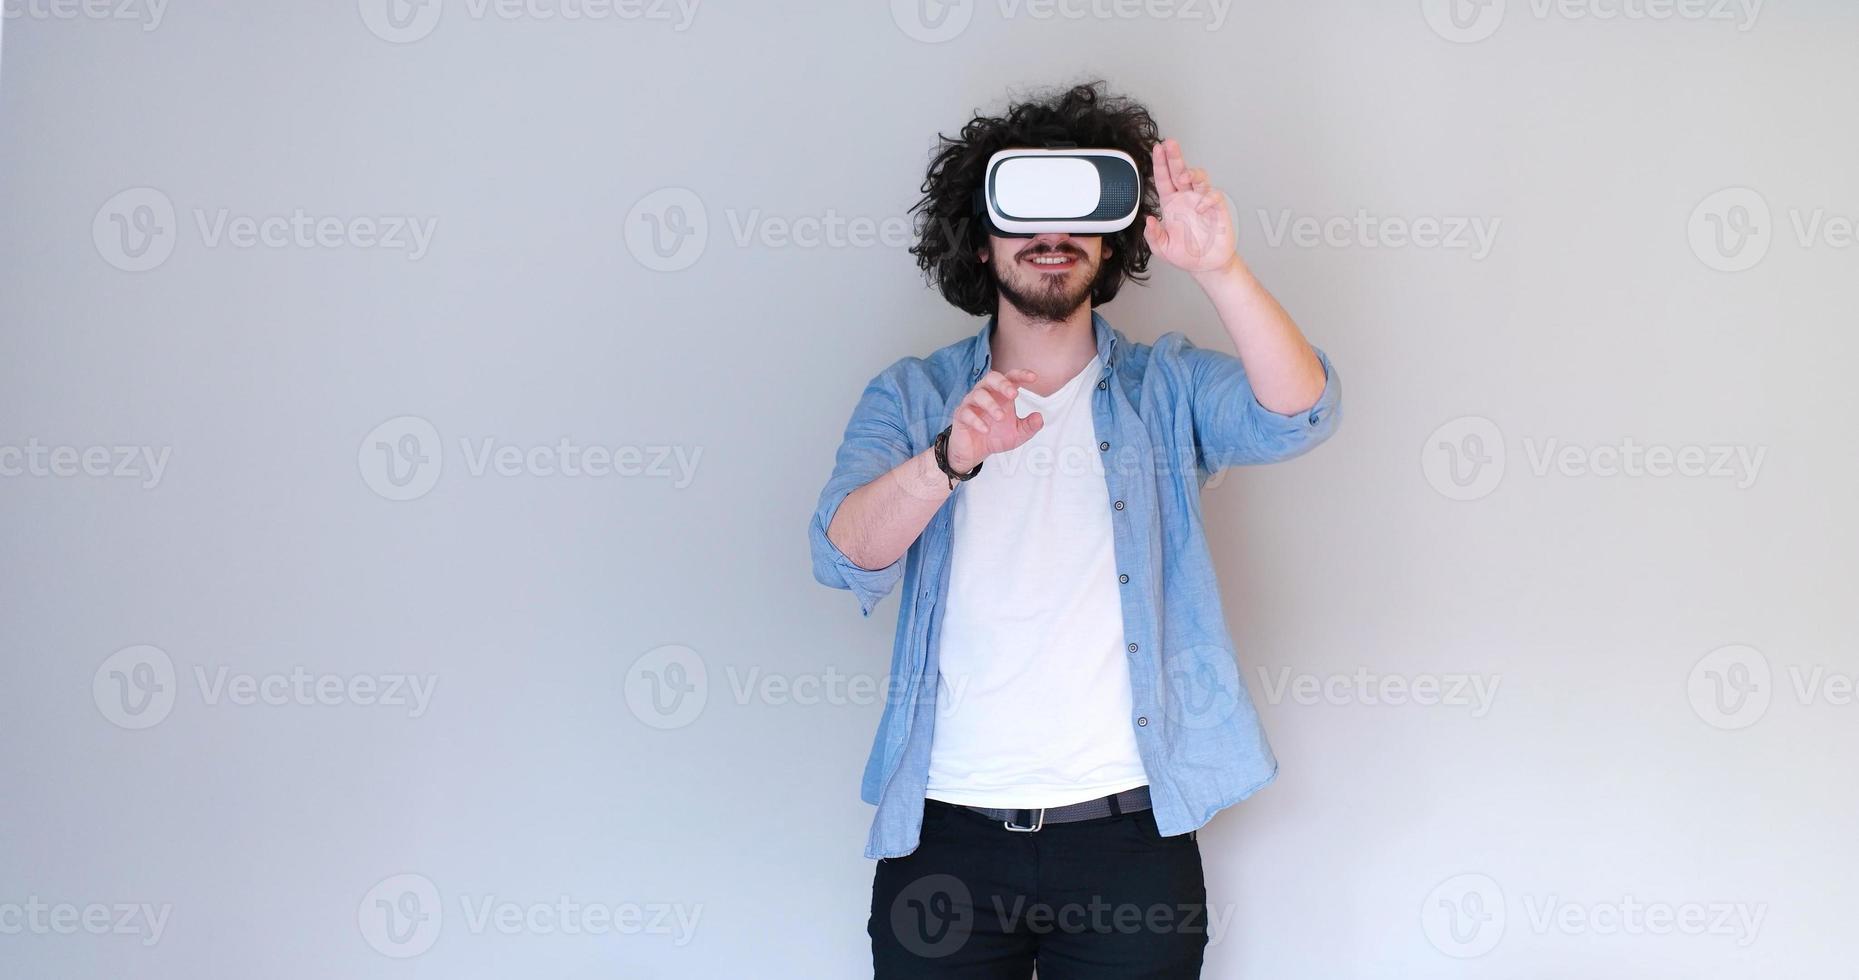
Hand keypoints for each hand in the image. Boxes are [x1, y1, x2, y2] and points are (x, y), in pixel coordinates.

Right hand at [946, 369, 1042, 473]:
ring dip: (991, 405)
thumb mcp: (1017, 434)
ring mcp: (972, 404)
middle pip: (991, 378)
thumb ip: (1029, 426)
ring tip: (1000, 417)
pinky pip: (966, 412)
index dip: (1021, 375)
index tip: (1033, 377)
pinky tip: (985, 429)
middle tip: (1013, 394)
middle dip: (1003, 384)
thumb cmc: (994, 437)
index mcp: (1002, 395)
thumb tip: (1039, 418)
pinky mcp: (961, 415)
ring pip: (978, 394)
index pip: (1010, 378)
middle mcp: (987, 395)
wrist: (974, 452)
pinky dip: (976, 421)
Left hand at [1143, 138, 1237, 274]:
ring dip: (1192, 172)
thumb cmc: (1185, 254)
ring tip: (1183, 175)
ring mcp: (1201, 201)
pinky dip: (1206, 198)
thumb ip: (1153, 236)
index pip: (1163, 179)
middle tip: (1169, 144)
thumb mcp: (1162, 248)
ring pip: (1198, 177)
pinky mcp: (1216, 208)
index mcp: (1171, 203)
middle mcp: (1186, 198)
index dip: (1160, 164)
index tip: (1157, 149)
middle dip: (1175, 157)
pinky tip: (1200, 206)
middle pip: (1180, 171)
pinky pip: (1213, 195)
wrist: (1206, 265)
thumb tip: (1149, 220)